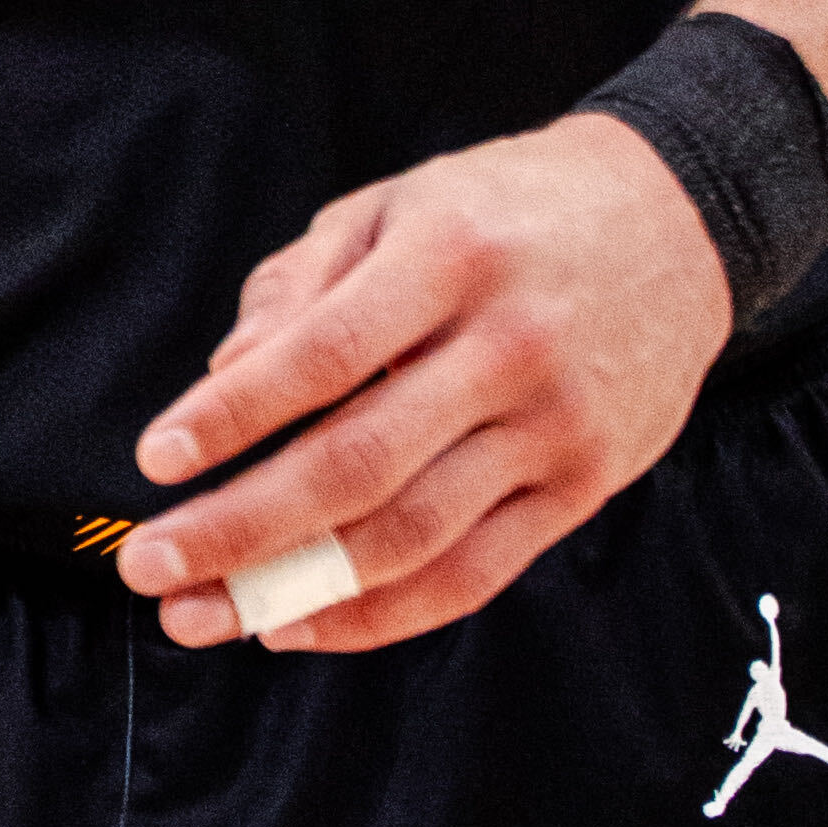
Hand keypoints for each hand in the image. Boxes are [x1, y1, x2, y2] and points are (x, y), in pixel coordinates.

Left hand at [116, 111, 732, 655]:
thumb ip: (300, 286)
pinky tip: (301, 623)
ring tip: (206, 614)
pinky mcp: (583, 489)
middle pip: (357, 465)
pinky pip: (473, 575)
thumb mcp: (395, 203)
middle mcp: (506, 350)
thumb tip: (220, 378)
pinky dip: (381, 614)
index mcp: (447, 260)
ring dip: (296, 590)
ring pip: (411, 537)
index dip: (234, 416)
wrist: (678, 222)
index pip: (323, 356)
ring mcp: (552, 429)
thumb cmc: (507, 209)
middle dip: (240, 528)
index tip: (157, 459)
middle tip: (149, 567)